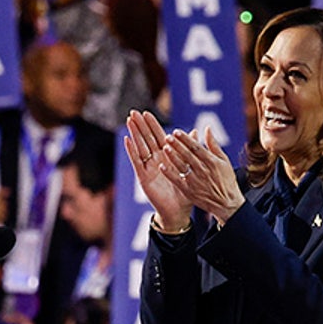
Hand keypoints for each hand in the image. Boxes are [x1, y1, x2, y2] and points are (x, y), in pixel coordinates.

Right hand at [124, 111, 191, 230]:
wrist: (179, 211)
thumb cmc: (184, 191)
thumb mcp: (189, 168)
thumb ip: (190, 149)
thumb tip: (195, 131)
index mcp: (166, 157)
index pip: (158, 136)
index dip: (152, 125)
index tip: (146, 112)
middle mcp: (155, 160)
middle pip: (146, 139)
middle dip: (140, 125)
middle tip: (133, 112)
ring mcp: (148, 168)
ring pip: (140, 147)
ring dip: (134, 134)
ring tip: (129, 121)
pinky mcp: (144, 177)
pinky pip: (137, 162)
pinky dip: (132, 151)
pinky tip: (127, 140)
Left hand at [157, 127, 243, 224]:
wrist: (227, 204)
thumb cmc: (226, 180)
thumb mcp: (224, 161)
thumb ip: (213, 145)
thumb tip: (207, 128)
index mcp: (212, 162)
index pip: (196, 147)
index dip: (186, 139)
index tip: (176, 131)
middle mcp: (203, 171)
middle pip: (187, 155)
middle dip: (177, 145)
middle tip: (167, 137)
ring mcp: (196, 182)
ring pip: (182, 166)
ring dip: (172, 157)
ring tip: (164, 148)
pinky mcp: (190, 192)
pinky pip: (177, 181)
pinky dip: (169, 174)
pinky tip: (161, 166)